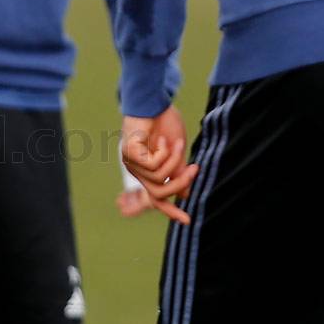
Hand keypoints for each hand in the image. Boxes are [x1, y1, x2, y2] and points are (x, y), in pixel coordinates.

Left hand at [120, 107, 197, 224]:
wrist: (154, 102)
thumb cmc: (164, 124)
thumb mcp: (176, 153)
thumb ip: (178, 173)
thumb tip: (184, 194)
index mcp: (146, 172)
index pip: (157, 198)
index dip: (171, 211)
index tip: (188, 221)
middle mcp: (136, 170)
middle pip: (159, 193)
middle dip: (180, 182)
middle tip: (195, 168)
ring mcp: (130, 163)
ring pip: (159, 179)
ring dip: (174, 161)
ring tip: (178, 144)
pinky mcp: (129, 154)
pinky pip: (153, 166)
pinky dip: (164, 153)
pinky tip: (161, 140)